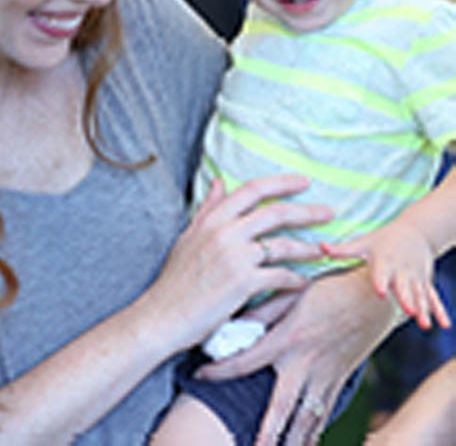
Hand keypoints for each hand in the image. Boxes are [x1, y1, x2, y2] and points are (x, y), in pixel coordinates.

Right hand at [142, 175, 332, 351]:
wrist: (164, 314)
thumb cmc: (176, 279)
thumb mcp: (189, 236)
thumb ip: (208, 209)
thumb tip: (220, 181)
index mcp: (212, 219)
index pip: (251, 189)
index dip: (281, 182)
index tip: (304, 181)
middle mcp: (225, 232)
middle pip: (275, 213)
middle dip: (307, 211)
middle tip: (330, 213)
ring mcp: (235, 257)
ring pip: (283, 245)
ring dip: (308, 248)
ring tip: (324, 251)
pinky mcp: (244, 283)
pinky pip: (281, 277)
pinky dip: (296, 280)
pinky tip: (304, 283)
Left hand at [194, 266, 401, 445]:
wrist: (373, 297)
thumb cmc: (328, 289)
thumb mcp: (290, 293)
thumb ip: (260, 311)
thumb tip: (231, 324)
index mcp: (287, 339)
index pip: (245, 360)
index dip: (219, 370)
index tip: (198, 376)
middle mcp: (305, 364)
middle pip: (282, 408)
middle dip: (266, 434)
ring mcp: (325, 376)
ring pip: (306, 419)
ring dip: (293, 442)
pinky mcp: (339, 381)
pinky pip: (324, 413)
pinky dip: (313, 432)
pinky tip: (305, 443)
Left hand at [321, 222, 451, 330]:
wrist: (415, 230)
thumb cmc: (382, 239)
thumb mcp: (363, 242)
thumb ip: (343, 249)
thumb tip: (319, 247)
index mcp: (384, 261)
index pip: (381, 273)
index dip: (380, 281)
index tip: (380, 292)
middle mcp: (401, 270)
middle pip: (404, 287)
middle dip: (407, 299)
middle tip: (409, 312)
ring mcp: (416, 278)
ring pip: (420, 295)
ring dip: (424, 310)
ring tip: (425, 325)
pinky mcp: (426, 283)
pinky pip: (434, 297)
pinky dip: (440, 310)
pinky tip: (445, 325)